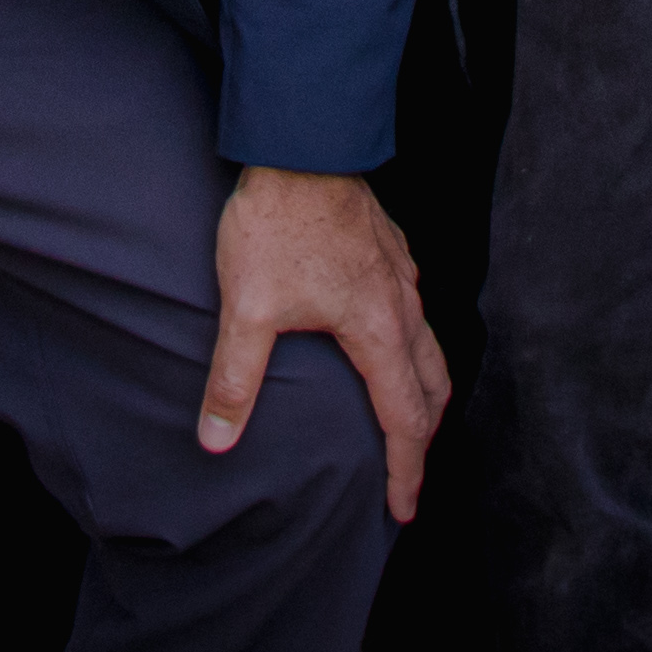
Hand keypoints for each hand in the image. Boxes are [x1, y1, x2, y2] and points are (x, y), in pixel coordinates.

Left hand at [202, 168, 446, 523]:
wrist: (301, 142)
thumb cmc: (277, 221)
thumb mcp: (248, 307)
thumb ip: (235, 378)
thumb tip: (217, 439)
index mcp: (377, 330)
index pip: (405, 419)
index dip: (406, 471)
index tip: (402, 508)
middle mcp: (402, 305)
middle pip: (434, 386)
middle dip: (425, 436)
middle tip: (409, 473)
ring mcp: (401, 274)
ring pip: (431, 346)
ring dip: (425, 390)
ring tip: (408, 417)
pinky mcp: (389, 248)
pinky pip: (416, 310)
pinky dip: (414, 345)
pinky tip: (387, 339)